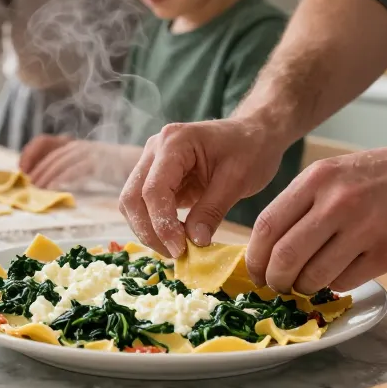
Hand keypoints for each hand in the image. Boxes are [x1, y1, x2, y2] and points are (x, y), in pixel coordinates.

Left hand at [21, 136, 138, 189]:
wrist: (140, 164)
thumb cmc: (115, 169)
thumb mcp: (89, 165)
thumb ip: (72, 168)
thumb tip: (51, 180)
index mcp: (76, 145)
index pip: (46, 143)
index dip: (32, 154)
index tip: (22, 169)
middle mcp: (80, 146)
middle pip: (52, 155)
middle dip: (38, 169)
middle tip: (27, 184)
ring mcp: (90, 153)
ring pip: (61, 161)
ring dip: (46, 174)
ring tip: (36, 187)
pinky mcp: (98, 162)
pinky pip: (75, 170)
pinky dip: (61, 178)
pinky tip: (52, 187)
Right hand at [118, 119, 287, 257]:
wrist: (254, 134)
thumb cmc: (250, 150)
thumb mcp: (237, 180)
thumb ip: (212, 210)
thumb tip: (195, 243)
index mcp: (174, 142)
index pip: (153, 190)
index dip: (162, 224)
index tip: (180, 249)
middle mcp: (155, 149)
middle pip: (132, 197)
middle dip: (149, 231)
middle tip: (175, 253)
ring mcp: (153, 162)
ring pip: (132, 203)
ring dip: (148, 230)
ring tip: (176, 248)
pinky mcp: (158, 177)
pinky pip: (145, 205)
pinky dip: (155, 224)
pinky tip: (176, 238)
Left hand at [245, 141, 386, 294]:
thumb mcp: (337, 171)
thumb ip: (304, 202)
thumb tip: (270, 245)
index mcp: (318, 178)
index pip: (267, 226)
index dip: (255, 257)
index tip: (256, 271)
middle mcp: (337, 202)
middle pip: (284, 257)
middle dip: (275, 281)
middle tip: (277, 286)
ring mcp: (364, 229)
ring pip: (313, 276)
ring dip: (304, 288)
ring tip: (308, 283)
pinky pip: (345, 282)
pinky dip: (335, 285)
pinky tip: (339, 274)